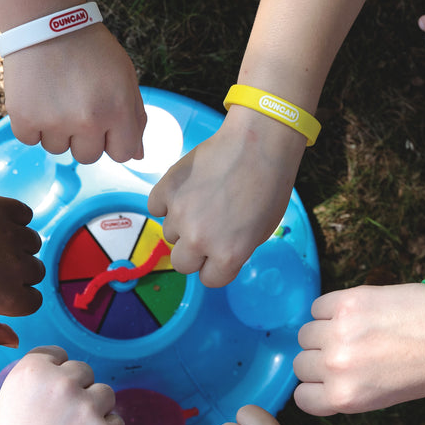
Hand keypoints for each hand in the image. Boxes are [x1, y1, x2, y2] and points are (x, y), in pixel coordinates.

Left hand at [0, 192, 44, 347]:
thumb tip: (15, 340)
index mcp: (7, 298)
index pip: (33, 301)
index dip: (11, 299)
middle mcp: (17, 266)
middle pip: (35, 272)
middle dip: (14, 273)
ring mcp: (10, 233)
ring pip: (31, 243)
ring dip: (15, 246)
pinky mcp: (1, 206)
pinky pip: (24, 215)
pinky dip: (14, 220)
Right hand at [0, 346, 124, 424]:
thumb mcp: (6, 407)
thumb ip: (35, 390)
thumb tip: (59, 382)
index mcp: (30, 371)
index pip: (57, 354)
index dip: (55, 373)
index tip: (51, 393)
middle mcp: (61, 382)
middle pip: (84, 371)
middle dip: (77, 391)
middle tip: (62, 422)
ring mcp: (87, 407)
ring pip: (105, 394)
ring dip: (95, 410)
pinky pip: (117, 423)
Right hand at [2, 24, 145, 163]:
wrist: (46, 23)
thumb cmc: (91, 50)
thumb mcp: (126, 76)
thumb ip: (135, 117)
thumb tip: (137, 156)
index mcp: (118, 110)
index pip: (123, 154)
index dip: (114, 139)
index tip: (105, 123)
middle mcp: (87, 121)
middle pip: (88, 157)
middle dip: (85, 138)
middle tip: (77, 106)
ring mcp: (54, 122)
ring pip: (58, 149)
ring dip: (57, 131)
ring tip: (56, 98)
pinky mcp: (24, 118)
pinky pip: (30, 139)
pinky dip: (32, 125)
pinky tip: (38, 99)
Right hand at [147, 107, 304, 287]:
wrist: (257, 144)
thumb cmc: (268, 187)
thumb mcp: (260, 232)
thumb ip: (233, 251)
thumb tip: (213, 255)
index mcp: (228, 255)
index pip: (209, 279)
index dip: (216, 265)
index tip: (220, 251)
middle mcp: (199, 240)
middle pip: (181, 264)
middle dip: (193, 251)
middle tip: (207, 229)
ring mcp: (178, 214)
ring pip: (168, 234)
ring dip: (181, 224)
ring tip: (202, 200)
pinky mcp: (165, 189)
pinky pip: (156, 208)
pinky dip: (166, 202)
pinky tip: (186, 189)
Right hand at [293, 283, 424, 415]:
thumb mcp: (383, 398)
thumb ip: (346, 391)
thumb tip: (320, 377)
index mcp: (345, 398)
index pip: (302, 397)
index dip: (316, 389)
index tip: (327, 381)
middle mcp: (335, 366)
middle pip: (301, 364)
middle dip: (319, 361)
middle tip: (347, 354)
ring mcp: (338, 331)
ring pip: (305, 334)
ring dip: (322, 333)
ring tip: (353, 332)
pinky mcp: (345, 301)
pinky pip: (317, 307)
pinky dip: (329, 310)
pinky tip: (354, 313)